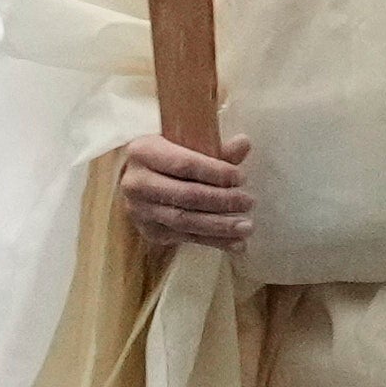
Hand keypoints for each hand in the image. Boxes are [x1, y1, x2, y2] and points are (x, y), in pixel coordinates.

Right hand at [112, 130, 256, 262]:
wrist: (141, 179)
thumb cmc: (168, 158)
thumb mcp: (186, 146)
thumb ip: (215, 149)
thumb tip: (244, 143)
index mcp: (143, 152)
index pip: (184, 165)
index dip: (216, 173)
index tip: (241, 178)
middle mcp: (136, 183)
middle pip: (186, 195)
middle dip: (222, 201)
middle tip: (248, 202)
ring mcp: (140, 210)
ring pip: (185, 220)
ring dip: (220, 225)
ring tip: (247, 226)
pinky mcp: (150, 231)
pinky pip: (186, 238)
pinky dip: (215, 241)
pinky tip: (237, 243)